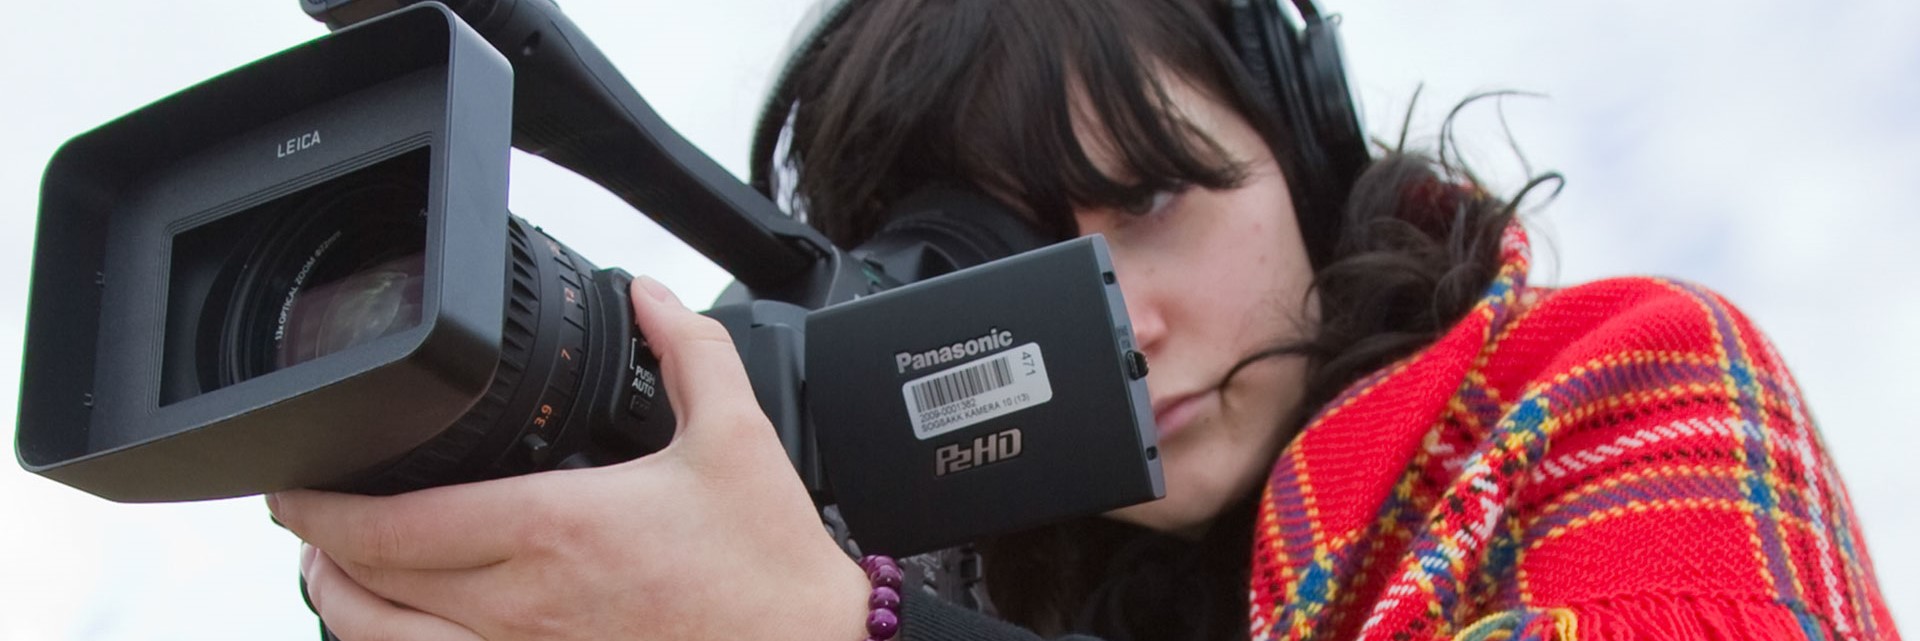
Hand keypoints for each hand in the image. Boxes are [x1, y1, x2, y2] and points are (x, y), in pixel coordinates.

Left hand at [271, 275, 871, 640]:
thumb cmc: (770, 566)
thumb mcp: (738, 435)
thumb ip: (689, 350)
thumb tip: (649, 295)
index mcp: (556, 528)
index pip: (397, 523)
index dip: (324, 505)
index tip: (295, 481)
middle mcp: (524, 603)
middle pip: (371, 583)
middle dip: (320, 544)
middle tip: (303, 511)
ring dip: (342, 604)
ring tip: (329, 569)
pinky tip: (397, 627)